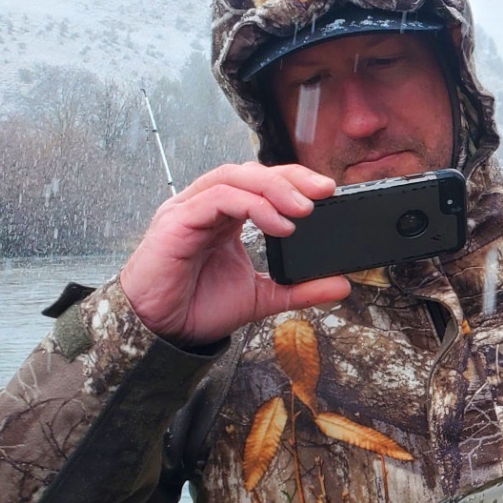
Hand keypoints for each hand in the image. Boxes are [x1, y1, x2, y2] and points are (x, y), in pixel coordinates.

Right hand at [119, 163, 350, 346]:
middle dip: (289, 178)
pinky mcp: (175, 222)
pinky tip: (276, 224)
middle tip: (323, 192)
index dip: (294, 180)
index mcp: (225, 216)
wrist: (161, 331)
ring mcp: (188, 210)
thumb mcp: (262, 296)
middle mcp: (206, 206)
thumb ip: (300, 289)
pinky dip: (249, 205)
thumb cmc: (198, 307)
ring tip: (302, 210)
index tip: (328, 191)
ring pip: (232, 177)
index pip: (261, 182)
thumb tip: (341, 285)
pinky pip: (215, 199)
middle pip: (249, 172)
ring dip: (273, 189)